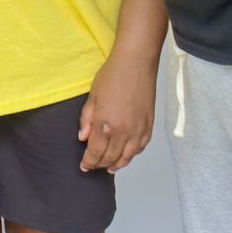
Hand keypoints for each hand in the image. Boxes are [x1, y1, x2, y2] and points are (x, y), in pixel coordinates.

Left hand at [78, 51, 156, 171]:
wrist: (136, 64)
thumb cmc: (112, 76)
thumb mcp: (92, 97)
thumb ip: (86, 119)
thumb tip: (83, 137)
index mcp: (105, 124)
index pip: (95, 151)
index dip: (88, 161)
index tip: (84, 166)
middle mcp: (123, 132)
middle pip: (110, 157)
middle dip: (99, 164)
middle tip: (92, 167)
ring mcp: (138, 130)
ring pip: (127, 157)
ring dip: (116, 164)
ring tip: (108, 168)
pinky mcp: (149, 127)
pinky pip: (140, 148)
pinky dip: (132, 155)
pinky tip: (126, 156)